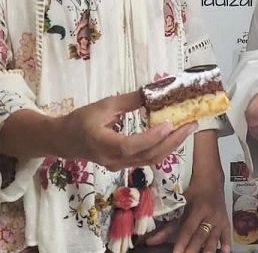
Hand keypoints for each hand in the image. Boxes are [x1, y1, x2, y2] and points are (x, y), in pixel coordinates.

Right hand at [56, 91, 197, 170]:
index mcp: (102, 143)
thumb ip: (129, 101)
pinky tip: (174, 136)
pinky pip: (148, 159)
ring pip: (150, 160)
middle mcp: (113, 160)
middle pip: (147, 155)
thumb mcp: (103, 105)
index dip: (151, 137)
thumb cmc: (81, 120)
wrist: (66, 141)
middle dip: (172, 141)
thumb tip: (153, 91)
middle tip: (191, 124)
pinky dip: (163, 148)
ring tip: (188, 129)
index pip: (129, 145)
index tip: (168, 124)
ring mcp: (119, 166)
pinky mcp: (124, 165)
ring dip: (172, 145)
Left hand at [145, 172, 231, 251]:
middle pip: (200, 236)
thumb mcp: (181, 205)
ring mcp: (219, 219)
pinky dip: (226, 243)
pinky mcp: (226, 222)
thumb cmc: (194, 192)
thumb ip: (167, 226)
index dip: (182, 242)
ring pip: (213, 238)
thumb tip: (152, 241)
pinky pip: (227, 234)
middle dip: (193, 249)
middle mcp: (210, 215)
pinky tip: (225, 251)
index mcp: (198, 209)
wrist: (211, 180)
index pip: (188, 229)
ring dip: (209, 249)